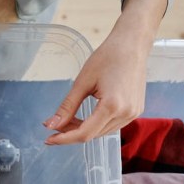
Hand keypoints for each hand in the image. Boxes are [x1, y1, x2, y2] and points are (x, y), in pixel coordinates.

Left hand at [44, 0, 166, 146]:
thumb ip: (67, 107)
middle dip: (70, 133)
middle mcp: (126, 113)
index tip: (48, 140)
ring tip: (68, 119)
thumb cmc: (108, 57)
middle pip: (92, 135)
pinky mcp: (135, 110)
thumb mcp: (82, 82)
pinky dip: (95, 125)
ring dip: (82, 130)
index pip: (84, 134)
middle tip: (54, 125)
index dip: (64, 139)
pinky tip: (84, 118)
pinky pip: (111, 126)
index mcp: (113, 106)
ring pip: (101, 133)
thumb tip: (51, 125)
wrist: (133, 44)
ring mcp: (133, 113)